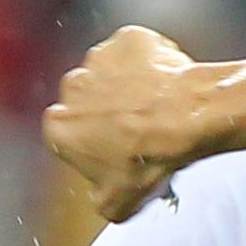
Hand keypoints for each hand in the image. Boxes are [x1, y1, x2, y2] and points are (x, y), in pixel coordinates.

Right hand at [44, 25, 209, 221]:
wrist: (185, 119)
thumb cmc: (152, 156)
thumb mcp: (118, 204)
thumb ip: (99, 198)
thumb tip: (104, 198)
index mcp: (59, 127)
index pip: (72, 138)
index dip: (97, 147)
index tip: (119, 153)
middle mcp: (71, 88)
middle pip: (88, 102)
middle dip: (110, 114)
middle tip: (143, 131)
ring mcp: (98, 60)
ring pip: (112, 75)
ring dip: (130, 88)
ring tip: (160, 109)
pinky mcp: (126, 41)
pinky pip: (138, 52)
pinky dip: (151, 64)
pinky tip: (167, 84)